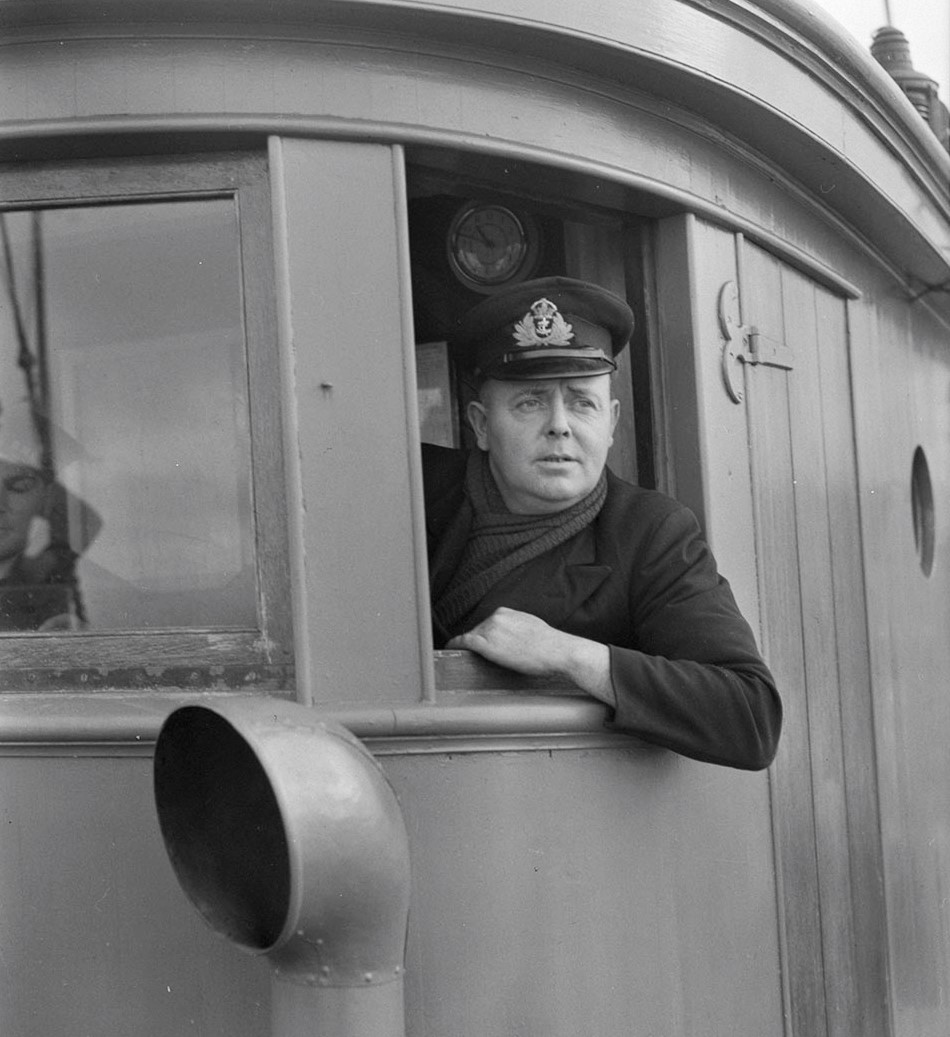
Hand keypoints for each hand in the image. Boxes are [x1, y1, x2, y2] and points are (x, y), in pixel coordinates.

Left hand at [446, 607, 614, 704]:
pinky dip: (454, 646)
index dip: (483, 637)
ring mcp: (489, 629)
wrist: (558, 651)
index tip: (479, 644)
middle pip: (477, 631)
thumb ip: (516, 628)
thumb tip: (510, 639)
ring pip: (470, 639)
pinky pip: (462, 643)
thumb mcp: (531, 627)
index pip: (487, 625)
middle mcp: (495, 617)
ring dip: (467, 648)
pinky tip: (449, 651)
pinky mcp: (485, 643)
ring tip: (464, 658)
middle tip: (474, 658)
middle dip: (477, 644)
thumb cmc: (550, 645)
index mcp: (506, 612)